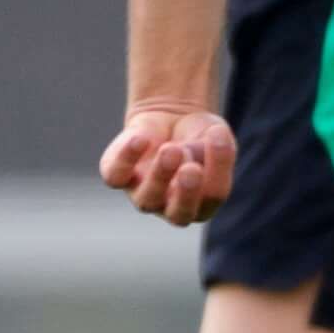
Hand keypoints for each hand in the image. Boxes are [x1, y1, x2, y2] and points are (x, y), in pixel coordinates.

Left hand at [102, 102, 236, 223]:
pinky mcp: (117, 176)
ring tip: (171, 149)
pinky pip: (115, 176)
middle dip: (186, 194)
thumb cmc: (200, 134)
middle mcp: (171, 207)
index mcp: (203, 202)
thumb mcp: (216, 135)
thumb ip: (215, 146)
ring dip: (160, 176)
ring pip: (147, 200)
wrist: (171, 118)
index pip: (212, 196)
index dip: (218, 168)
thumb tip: (191, 152)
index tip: (218, 135)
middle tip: (192, 169)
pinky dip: (125, 159)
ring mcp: (142, 195)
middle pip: (179, 214)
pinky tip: (140, 139)